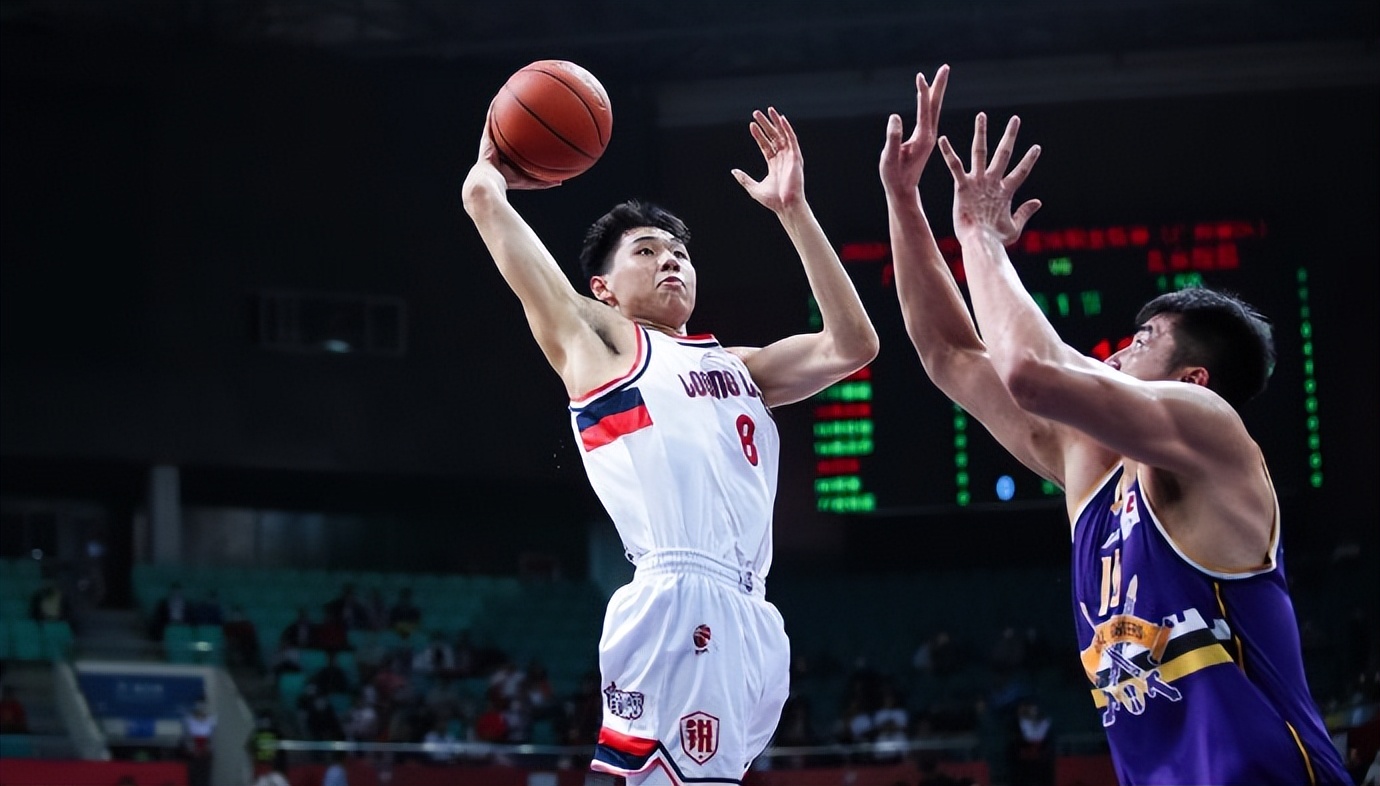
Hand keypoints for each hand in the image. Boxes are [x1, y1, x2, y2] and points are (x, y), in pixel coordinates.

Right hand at [476, 102, 560, 190]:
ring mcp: (492, 138)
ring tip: (509, 93)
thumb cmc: (507, 182)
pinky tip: (501, 95)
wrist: (490, 180)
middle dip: (512, 117)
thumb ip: (543, 180)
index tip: (528, 125)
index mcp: (506, 154)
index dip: (520, 133)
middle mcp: (498, 144)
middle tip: (520, 106)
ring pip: (497, 119)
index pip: (514, 141)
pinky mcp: (487, 134)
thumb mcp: (529, 180)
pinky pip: (491, 117)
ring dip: (503, 107)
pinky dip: (495, 106)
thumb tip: (561, 181)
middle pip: (506, 127)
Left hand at [732, 107, 803, 211]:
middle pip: (773, 137)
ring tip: (769, 110)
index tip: (751, 125)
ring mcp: (790, 157)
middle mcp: (783, 158)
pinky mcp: (796, 158)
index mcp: (774, 164)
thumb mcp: (753, 188)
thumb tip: (733, 171)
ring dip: (776, 122)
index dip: (759, 135)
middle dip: (766, 125)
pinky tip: (781, 119)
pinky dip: (787, 129)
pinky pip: (792, 139)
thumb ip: (744, 178)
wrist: (786, 206)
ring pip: (782, 135)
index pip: (765, 145)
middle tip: (757, 113)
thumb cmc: (773, 201)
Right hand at [879, 65, 948, 193]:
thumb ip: (892, 138)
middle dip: (939, 86)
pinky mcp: (924, 140)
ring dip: (935, 92)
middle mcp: (929, 135)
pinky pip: (927, 116)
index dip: (922, 92)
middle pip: (935, 105)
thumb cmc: (894, 176)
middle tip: (945, 67)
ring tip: (937, 77)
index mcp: (923, 138)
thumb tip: (895, 117)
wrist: (903, 191)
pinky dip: (927, 103)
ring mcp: (928, 137)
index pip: (924, 109)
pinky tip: (926, 98)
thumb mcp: (889, 158)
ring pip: (933, 110)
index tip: (920, 75)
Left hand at [938, 113, 1041, 245]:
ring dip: (981, 132)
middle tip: (1015, 119)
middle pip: (1004, 154)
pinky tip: (941, 138)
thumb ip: (1025, 213)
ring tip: (981, 116)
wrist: (981, 244)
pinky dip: (948, 152)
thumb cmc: (996, 240)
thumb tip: (1038, 202)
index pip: (1021, 172)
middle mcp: (993, 182)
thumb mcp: (1014, 227)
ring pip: (980, 152)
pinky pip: (954, 165)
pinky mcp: (962, 186)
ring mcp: (978, 182)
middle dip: (1010, 135)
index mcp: (1006, 192)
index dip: (1029, 159)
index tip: (1036, 147)